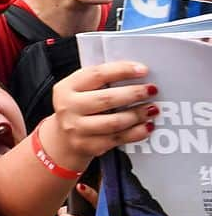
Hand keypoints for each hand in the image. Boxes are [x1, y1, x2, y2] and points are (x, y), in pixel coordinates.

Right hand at [40, 60, 156, 170]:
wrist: (62, 140)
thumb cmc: (77, 109)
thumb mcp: (79, 91)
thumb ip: (100, 81)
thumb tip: (136, 73)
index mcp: (66, 88)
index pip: (96, 74)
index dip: (122, 71)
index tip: (143, 69)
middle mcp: (69, 108)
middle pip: (106, 99)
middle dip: (133, 94)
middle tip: (151, 90)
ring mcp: (77, 129)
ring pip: (114, 122)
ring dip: (137, 114)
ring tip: (152, 109)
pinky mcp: (88, 145)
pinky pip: (118, 138)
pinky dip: (137, 132)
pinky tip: (146, 126)